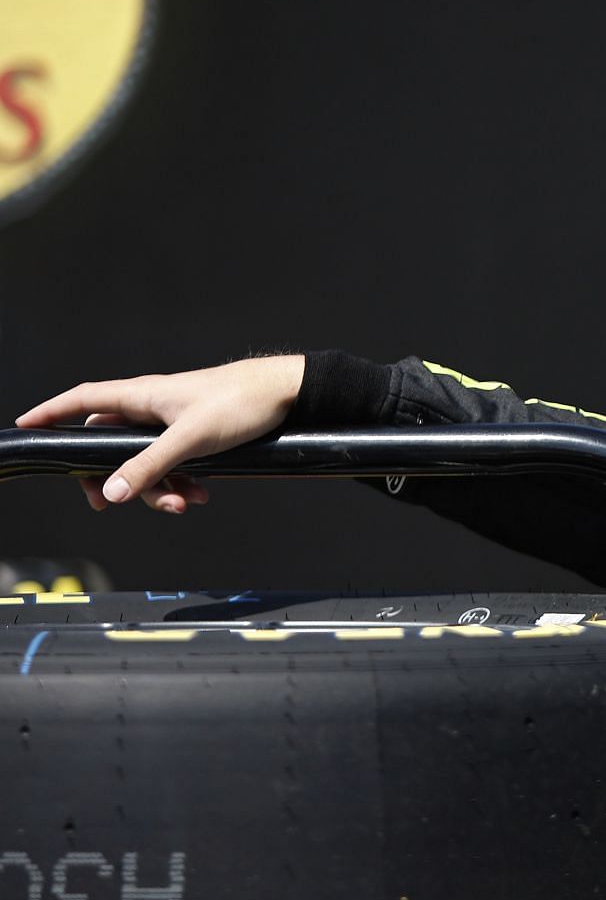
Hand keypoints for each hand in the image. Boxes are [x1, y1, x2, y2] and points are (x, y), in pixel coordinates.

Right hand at [14, 355, 306, 513]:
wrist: (286, 395)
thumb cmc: (239, 403)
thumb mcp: (190, 440)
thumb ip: (149, 466)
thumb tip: (113, 492)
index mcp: (141, 395)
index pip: (81, 400)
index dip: (51, 413)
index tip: (26, 427)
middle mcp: (150, 406)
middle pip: (109, 442)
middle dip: (112, 476)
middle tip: (108, 504)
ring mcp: (172, 421)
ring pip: (144, 459)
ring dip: (157, 486)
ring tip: (184, 502)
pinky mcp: (194, 434)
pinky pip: (172, 462)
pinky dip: (180, 481)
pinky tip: (200, 495)